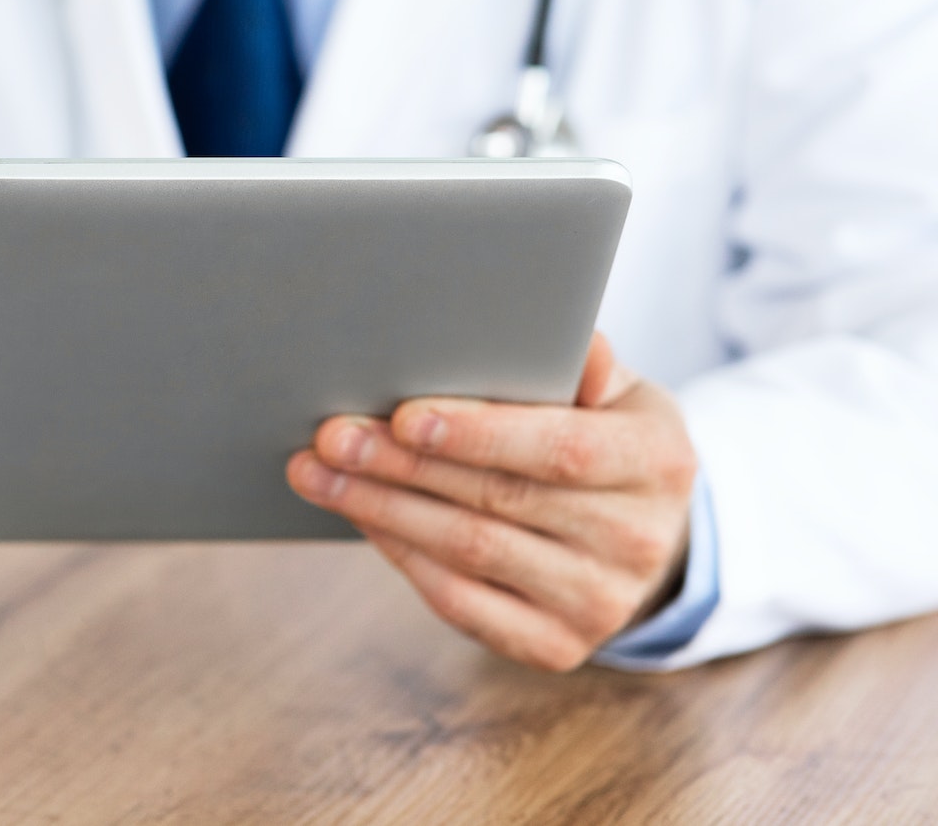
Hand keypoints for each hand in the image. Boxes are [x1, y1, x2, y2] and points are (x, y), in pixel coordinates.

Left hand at [286, 334, 696, 671]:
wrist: (641, 537)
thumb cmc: (606, 438)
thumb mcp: (617, 393)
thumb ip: (582, 362)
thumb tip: (554, 329)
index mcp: (658, 462)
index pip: (560, 449)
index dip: (478, 434)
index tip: (402, 415)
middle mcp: (637, 541)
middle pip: (498, 500)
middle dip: (402, 465)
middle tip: (331, 436)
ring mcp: (598, 603)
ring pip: (469, 551)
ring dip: (382, 508)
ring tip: (319, 472)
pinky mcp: (556, 647)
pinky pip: (460, 602)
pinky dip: (400, 555)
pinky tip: (359, 516)